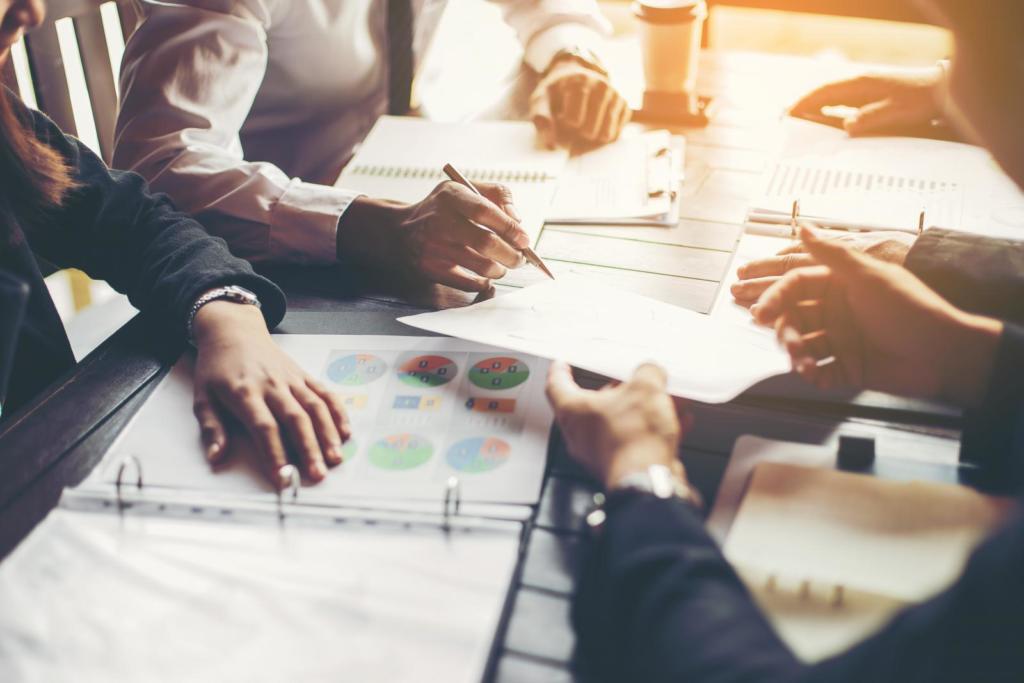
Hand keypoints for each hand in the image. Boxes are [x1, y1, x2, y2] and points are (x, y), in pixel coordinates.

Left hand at [191, 302, 350, 487]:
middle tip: (317, 474)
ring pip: (314, 407)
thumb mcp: (202, 396)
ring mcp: (291, 379)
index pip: (264, 427)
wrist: (234, 332)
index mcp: (244, 392)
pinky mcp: (303, 375)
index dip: (275, 454)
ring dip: (327, 434)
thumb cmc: (217, 367)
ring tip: (335, 458)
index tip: (282, 477)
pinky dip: (337, 412)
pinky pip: (325, 393)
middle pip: (295, 419)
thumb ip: (211, 428)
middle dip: (309, 449)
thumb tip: (216, 456)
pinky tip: (345, 432)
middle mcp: (272, 385)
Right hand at [337, 181, 527, 291]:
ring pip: (481, 266)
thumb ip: (496, 195)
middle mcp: (439, 221)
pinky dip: (483, 282)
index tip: (524, 239)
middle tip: (520, 259)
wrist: (400, 231)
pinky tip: (485, 276)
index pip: (485, 211)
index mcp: (451, 196)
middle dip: (511, 255)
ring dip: (500, 270)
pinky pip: (467, 283)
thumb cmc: (442, 209)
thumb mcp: (464, 189)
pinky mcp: (430, 269)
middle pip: (486, 243)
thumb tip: (517, 220)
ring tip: (502, 266)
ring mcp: (433, 247)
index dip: (509, 227)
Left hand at [530, 57, 629, 148]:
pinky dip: (603, 135)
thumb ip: (541, 118)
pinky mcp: (624, 106)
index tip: (562, 115)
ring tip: (584, 124)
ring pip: (606, 136)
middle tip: (573, 122)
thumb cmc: (556, 92)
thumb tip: (551, 144)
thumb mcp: (541, 99)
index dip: (565, 125)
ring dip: (591, 137)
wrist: (574, 76)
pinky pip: (615, 135)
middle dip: (579, 134)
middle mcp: (602, 87)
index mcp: (580, 83)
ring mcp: (615, 96)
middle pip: (590, 132)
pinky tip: (596, 123)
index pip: (574, 121)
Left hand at [545, 361, 688, 488]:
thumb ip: (647, 373)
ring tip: (664, 399)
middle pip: (595, 405)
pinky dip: (653, 430)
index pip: (556, 385)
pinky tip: (677, 422)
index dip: (560, 371)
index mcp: (573, 411)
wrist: (648, 480)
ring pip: (620, 423)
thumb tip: (651, 372)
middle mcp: (581, 434)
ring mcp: (600, 453)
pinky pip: (635, 441)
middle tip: (632, 380)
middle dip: (618, 391)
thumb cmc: (633, 439)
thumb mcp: (645, 388)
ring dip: (642, 410)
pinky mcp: (621, 466)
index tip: (562, 364)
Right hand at [751, 226, 1001, 404]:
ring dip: (798, 355)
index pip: (796, 287)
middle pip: (794, 318)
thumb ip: (832, 253)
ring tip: (805, 364)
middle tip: (788, 344)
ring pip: (804, 346)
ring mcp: (843, 340)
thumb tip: (803, 226)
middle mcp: (838, 311)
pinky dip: (814, 375)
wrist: (945, 353)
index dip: (776, 297)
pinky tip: (816, 375)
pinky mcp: (850, 368)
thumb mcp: (869, 276)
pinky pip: (821, 371)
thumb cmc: (912, 309)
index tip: (762, 312)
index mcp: (840, 286)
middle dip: (785, 332)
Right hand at [790, 69, 942, 135]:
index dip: (805, 102)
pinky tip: (823, 118)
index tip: (789, 113)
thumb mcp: (897, 112)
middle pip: (824, 93)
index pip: (825, 91)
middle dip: (804, 105)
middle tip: (786, 119)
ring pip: (831, 97)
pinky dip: (828, 108)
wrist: (940, 91)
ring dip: (815, 107)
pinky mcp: (869, 93)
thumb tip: (847, 127)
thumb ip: (870, 118)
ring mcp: (864, 87)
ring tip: (799, 121)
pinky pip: (842, 101)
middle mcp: (859, 82)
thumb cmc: (920, 101)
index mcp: (861, 84)